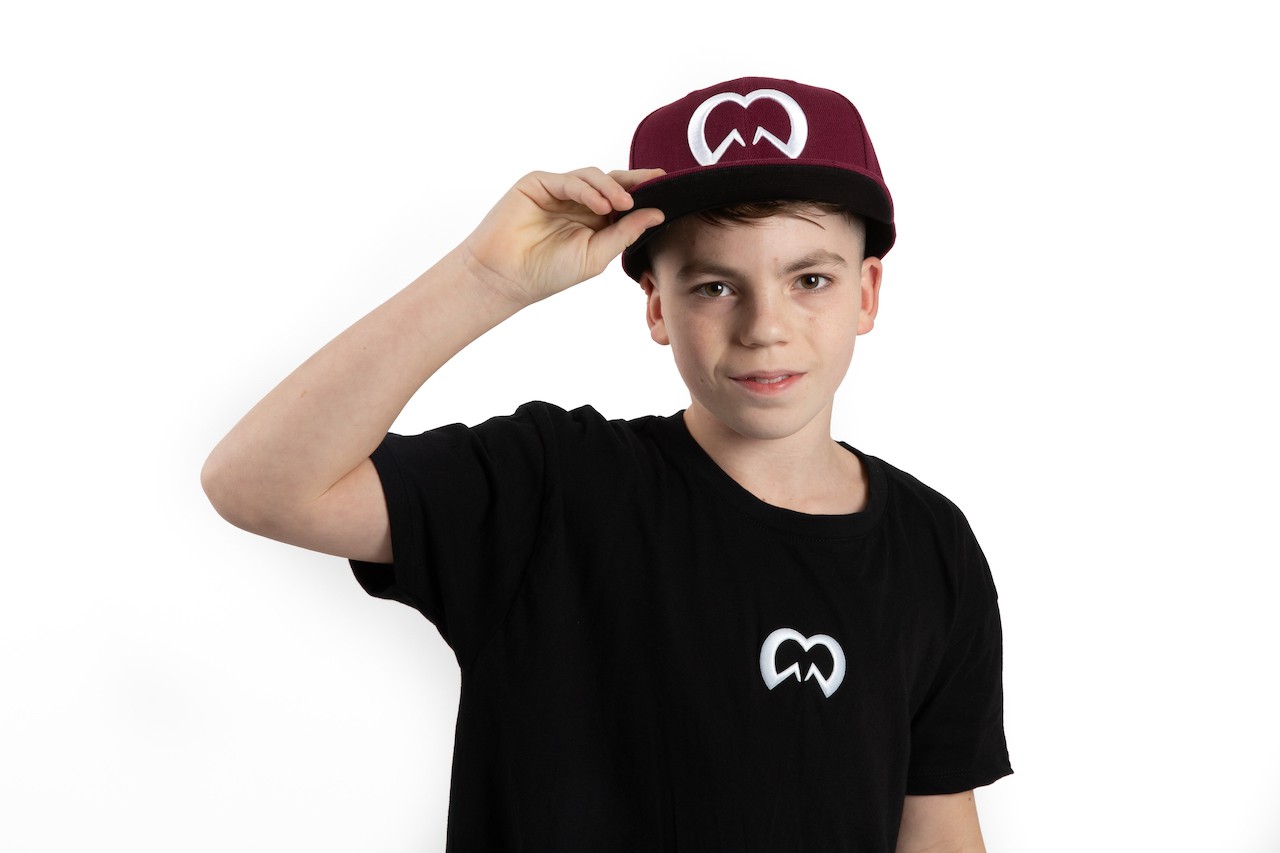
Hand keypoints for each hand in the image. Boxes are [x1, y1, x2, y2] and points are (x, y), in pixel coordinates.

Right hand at [460, 167, 664, 305]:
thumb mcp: (597, 255)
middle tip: (655, 180)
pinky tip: (601, 205)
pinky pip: (570, 180)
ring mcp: (558, 191)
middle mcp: (578, 202)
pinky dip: (588, 190)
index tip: (669, 187)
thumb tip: (658, 214)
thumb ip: (625, 233)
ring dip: (611, 188)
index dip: (645, 192)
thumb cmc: (548, 272)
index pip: (624, 200)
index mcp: (594, 220)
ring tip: (622, 205)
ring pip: (593, 177)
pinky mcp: (539, 183)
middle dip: (634, 180)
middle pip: (612, 182)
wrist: (506, 276)